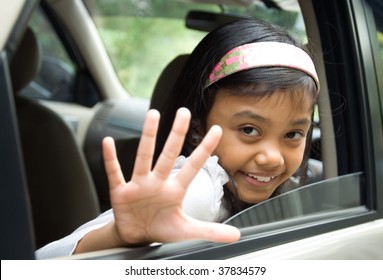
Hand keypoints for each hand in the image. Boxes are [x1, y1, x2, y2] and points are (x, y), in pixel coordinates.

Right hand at [103, 108, 239, 245]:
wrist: (136, 236)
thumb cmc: (161, 228)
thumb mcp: (187, 230)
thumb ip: (211, 230)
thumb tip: (236, 235)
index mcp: (175, 190)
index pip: (193, 166)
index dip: (205, 149)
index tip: (217, 130)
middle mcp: (158, 182)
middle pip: (169, 154)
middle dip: (177, 134)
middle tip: (184, 112)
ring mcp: (139, 185)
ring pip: (144, 157)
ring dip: (148, 137)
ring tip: (153, 115)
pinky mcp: (121, 192)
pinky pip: (115, 173)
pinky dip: (110, 159)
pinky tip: (108, 142)